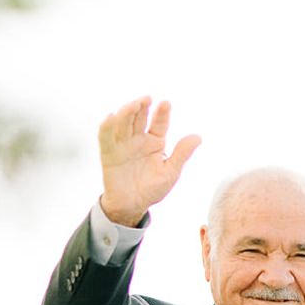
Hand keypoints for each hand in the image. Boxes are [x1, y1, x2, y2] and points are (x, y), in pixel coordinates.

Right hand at [97, 96, 200, 225]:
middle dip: (142, 107)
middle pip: (139, 118)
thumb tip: (198, 137)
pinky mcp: (108, 153)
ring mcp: (123, 145)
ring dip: (126, 112)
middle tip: (146, 98)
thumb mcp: (171, 172)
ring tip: (133, 104)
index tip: (166, 103)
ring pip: (123, 124)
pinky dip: (106, 127)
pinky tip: (110, 116)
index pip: (159, 123)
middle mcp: (138, 139)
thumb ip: (182, 154)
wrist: (132, 206)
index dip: (162, 113)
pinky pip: (106, 138)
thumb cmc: (152, 189)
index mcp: (155, 142)